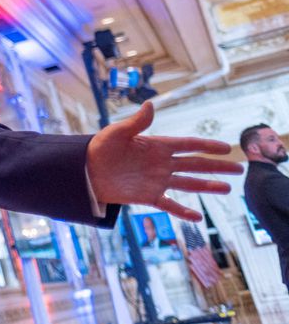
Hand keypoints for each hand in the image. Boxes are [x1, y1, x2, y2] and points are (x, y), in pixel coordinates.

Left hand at [86, 101, 242, 220]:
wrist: (84, 171)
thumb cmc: (99, 148)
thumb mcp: (117, 133)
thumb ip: (136, 122)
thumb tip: (150, 105)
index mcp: (156, 146)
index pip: (188, 145)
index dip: (207, 146)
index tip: (226, 147)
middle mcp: (161, 163)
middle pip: (195, 165)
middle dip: (217, 166)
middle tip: (239, 168)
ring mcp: (156, 180)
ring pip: (188, 184)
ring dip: (207, 186)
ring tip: (228, 189)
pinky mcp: (147, 196)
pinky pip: (169, 204)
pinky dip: (183, 211)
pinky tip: (198, 218)